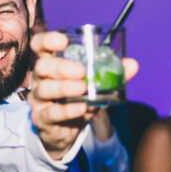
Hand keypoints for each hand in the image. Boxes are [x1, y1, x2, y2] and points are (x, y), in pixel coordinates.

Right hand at [28, 32, 137, 159]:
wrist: (64, 131)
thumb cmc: (77, 100)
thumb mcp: (95, 86)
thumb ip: (112, 75)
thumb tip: (132, 64)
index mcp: (51, 63)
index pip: (40, 45)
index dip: (48, 40)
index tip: (63, 41)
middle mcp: (40, 79)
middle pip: (42, 66)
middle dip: (61, 66)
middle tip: (81, 71)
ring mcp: (39, 99)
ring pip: (44, 89)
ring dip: (64, 87)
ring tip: (83, 88)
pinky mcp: (41, 118)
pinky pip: (51, 113)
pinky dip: (67, 110)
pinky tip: (81, 108)